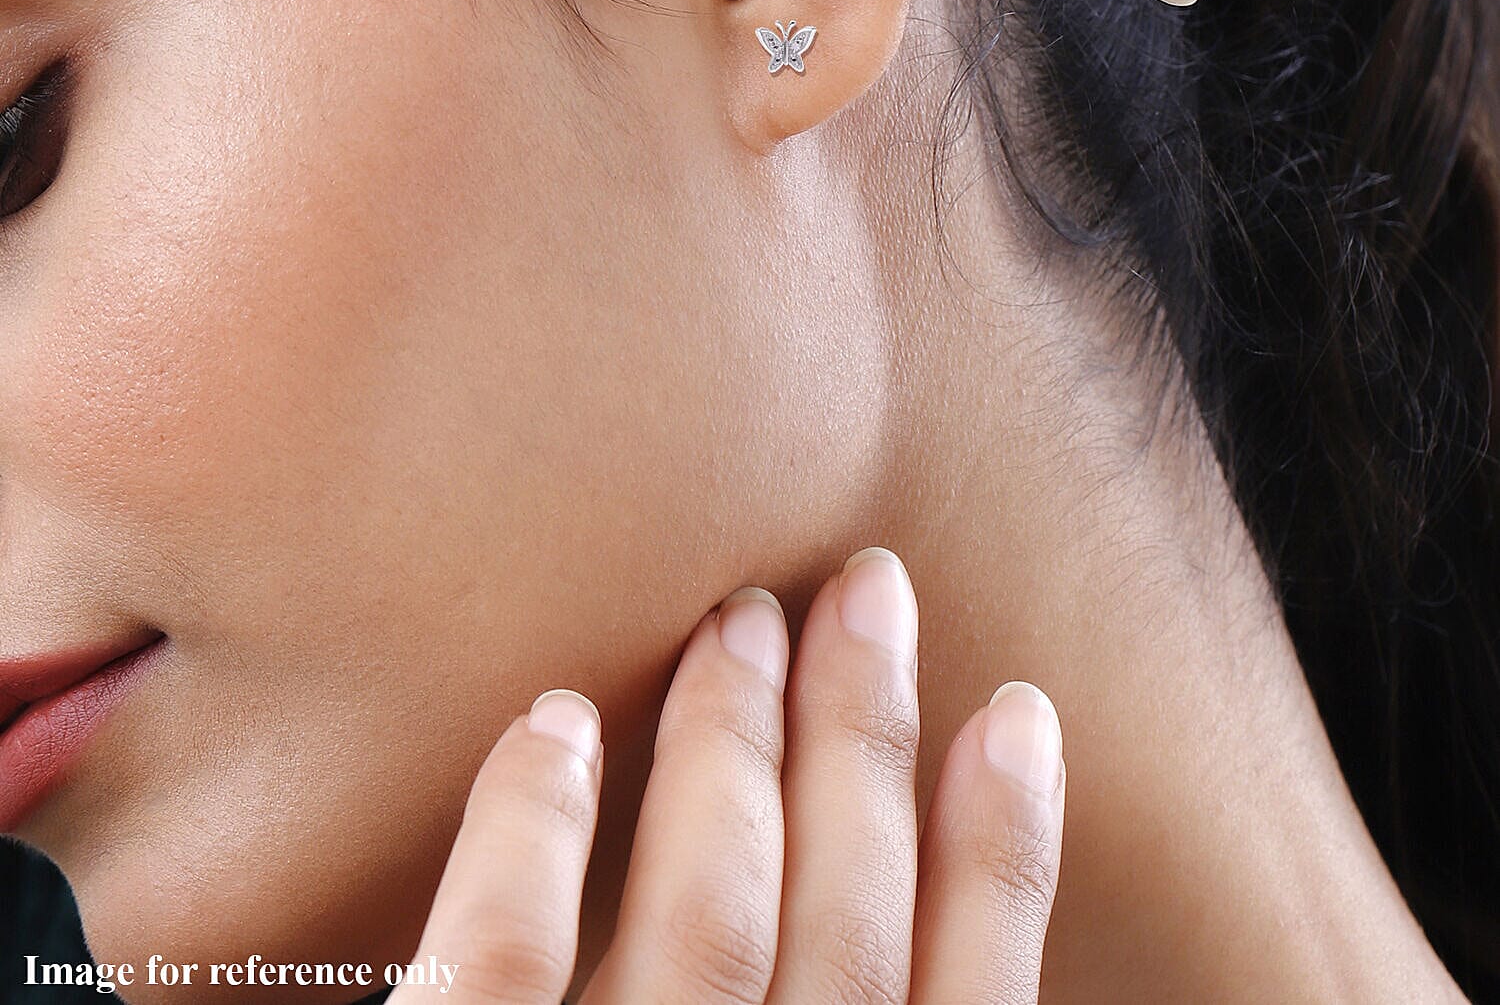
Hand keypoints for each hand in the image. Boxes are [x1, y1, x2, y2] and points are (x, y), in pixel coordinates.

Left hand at [389, 545, 1066, 1001]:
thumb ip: (812, 996)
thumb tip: (852, 881)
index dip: (1006, 857)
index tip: (1018, 716)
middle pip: (845, 924)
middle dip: (865, 734)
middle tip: (867, 589)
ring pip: (708, 916)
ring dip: (736, 744)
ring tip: (743, 618)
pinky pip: (501, 964)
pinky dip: (535, 833)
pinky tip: (553, 722)